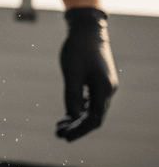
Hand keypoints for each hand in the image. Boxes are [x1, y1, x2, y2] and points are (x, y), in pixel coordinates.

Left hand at [56, 7, 118, 140]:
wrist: (87, 29)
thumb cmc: (78, 49)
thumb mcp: (72, 72)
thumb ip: (72, 95)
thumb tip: (72, 116)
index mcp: (104, 89)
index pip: (94, 120)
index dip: (80, 131)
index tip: (64, 137)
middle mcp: (107, 90)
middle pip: (94, 117)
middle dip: (77, 127)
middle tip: (58, 134)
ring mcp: (103, 85)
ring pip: (92, 109)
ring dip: (76, 119)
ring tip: (59, 127)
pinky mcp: (97, 80)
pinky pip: (90, 101)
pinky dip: (79, 108)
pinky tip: (68, 114)